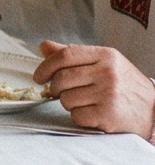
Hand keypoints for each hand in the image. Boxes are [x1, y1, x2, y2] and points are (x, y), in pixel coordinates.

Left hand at [38, 42, 154, 136]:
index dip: (45, 66)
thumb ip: (74, 55)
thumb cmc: (125, 86)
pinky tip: (93, 113)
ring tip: (86, 102)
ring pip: (66, 99)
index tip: (39, 77)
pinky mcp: (108, 115)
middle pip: (61, 78)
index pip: (65, 55)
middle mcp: (107, 73)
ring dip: (69, 104)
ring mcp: (109, 94)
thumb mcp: (105, 63)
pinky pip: (76, 116)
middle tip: (63, 93)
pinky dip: (80, 117)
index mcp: (106, 56)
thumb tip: (44, 47)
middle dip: (56, 88)